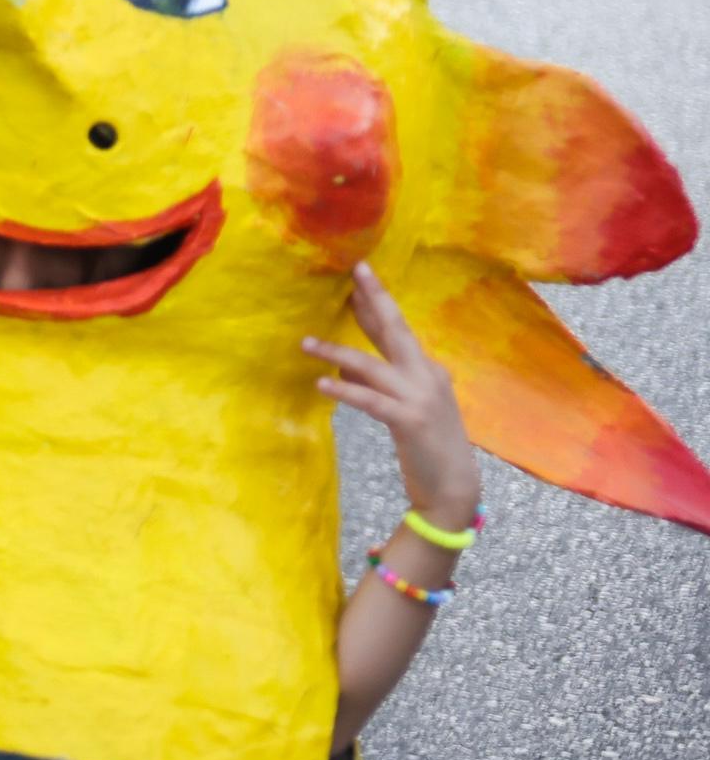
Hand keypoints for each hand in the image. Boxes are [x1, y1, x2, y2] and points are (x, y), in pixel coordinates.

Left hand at [308, 263, 481, 532]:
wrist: (455, 489)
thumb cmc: (428, 446)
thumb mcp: (406, 406)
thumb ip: (381, 381)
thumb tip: (345, 362)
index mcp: (428, 371)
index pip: (397, 331)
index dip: (375, 304)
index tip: (357, 277)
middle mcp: (428, 376)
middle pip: (397, 330)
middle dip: (376, 298)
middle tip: (355, 271)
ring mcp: (422, 397)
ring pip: (372, 364)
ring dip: (336, 351)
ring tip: (304, 343)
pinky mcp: (410, 420)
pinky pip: (371, 399)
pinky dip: (345, 389)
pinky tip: (321, 384)